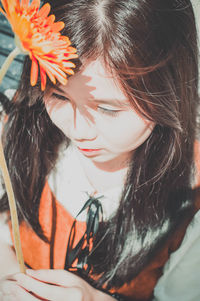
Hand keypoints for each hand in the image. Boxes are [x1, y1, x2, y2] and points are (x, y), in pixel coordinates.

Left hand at [0, 269, 115, 300]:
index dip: (31, 283)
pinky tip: (25, 298)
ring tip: (17, 291)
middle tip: (14, 284)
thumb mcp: (67, 277)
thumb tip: (30, 272)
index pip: (46, 290)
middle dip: (23, 293)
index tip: (19, 274)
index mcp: (72, 296)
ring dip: (24, 300)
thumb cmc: (79, 289)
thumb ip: (49, 274)